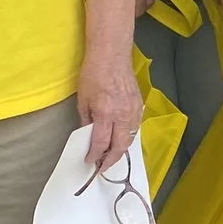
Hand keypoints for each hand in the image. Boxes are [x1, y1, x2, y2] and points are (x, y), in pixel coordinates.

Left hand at [77, 51, 141, 171]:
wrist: (112, 56)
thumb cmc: (93, 74)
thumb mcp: (83, 100)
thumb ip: (86, 121)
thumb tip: (87, 137)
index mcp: (105, 113)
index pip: (101, 143)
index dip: (95, 156)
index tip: (90, 162)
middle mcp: (122, 115)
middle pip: (119, 146)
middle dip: (110, 160)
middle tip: (102, 167)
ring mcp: (133, 110)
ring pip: (129, 139)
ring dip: (120, 150)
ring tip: (111, 156)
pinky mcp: (139, 105)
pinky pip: (135, 127)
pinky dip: (127, 137)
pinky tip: (120, 139)